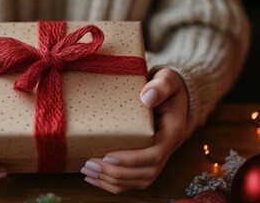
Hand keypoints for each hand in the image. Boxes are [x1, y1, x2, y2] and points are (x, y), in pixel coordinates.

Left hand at [80, 68, 187, 193]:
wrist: (169, 92)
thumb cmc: (166, 85)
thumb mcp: (167, 79)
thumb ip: (160, 86)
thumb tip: (147, 97)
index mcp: (173, 132)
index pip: (155, 155)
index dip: (132, 160)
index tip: (108, 157)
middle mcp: (167, 149)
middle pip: (146, 173)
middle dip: (117, 173)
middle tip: (90, 165)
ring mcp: (158, 157)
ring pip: (140, 181)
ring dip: (113, 181)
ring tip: (88, 171)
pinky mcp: (148, 160)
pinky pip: (134, 180)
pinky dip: (115, 184)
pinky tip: (95, 178)